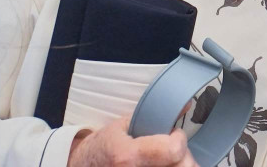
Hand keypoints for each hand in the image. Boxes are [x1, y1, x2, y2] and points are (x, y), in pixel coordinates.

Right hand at [67, 117, 197, 166]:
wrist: (81, 166)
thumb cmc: (102, 146)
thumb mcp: (123, 125)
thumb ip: (154, 117)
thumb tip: (185, 105)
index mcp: (129, 156)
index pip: (174, 150)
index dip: (178, 139)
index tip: (174, 134)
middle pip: (181, 166)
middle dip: (183, 155)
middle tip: (174, 148)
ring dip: (179, 165)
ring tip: (168, 159)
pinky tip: (165, 164)